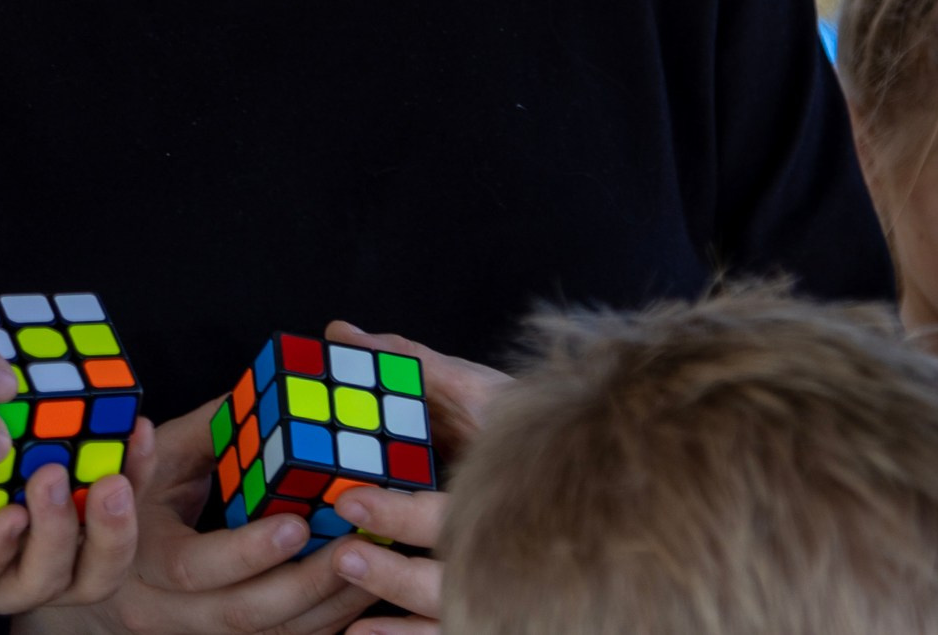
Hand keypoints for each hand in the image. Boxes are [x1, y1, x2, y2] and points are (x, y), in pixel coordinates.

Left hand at [0, 450, 143, 626]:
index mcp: (17, 516)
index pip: (93, 506)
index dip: (129, 474)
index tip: (140, 426)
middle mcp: (1, 557)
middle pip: (90, 563)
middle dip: (116, 522)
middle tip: (117, 469)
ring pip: (40, 579)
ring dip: (58, 532)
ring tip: (58, 478)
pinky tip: (7, 514)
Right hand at [22, 395, 375, 634]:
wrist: (101, 569)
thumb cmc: (133, 498)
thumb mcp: (155, 459)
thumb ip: (207, 431)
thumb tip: (261, 389)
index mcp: (142, 559)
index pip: (196, 567)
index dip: (248, 550)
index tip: (297, 521)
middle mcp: (168, 611)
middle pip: (247, 614)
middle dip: (309, 581)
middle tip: (357, 543)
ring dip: (330, 604)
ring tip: (374, 562)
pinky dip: (326, 620)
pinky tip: (359, 590)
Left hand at [317, 322, 510, 634]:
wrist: (601, 476)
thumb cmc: (530, 428)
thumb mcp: (476, 387)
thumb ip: (410, 363)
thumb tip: (336, 334)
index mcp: (507, 485)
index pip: (452, 510)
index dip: (400, 511)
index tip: (348, 497)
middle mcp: (514, 541)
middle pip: (456, 572)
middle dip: (395, 569)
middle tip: (343, 551)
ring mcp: (511, 584)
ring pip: (453, 609)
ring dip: (398, 600)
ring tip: (347, 584)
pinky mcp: (500, 609)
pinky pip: (453, 632)